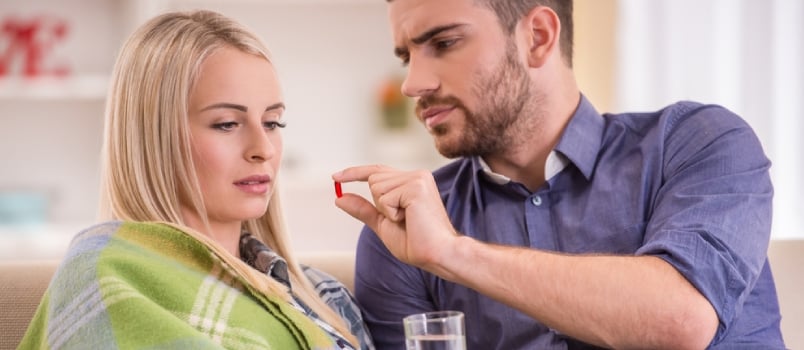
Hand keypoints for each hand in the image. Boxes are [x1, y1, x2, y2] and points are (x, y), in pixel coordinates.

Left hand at [332, 165, 458, 269]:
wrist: (438, 254)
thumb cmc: (416, 242)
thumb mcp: (383, 224)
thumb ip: (364, 210)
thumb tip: (339, 198)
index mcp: (412, 181)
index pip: (377, 171)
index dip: (354, 173)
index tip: (335, 177)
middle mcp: (416, 175)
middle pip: (373, 179)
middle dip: (379, 204)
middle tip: (402, 220)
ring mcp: (417, 178)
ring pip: (377, 188)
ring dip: (386, 210)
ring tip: (408, 220)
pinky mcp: (416, 187)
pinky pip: (385, 198)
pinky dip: (391, 213)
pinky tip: (409, 219)